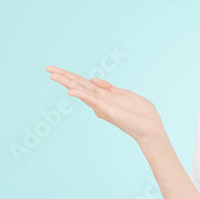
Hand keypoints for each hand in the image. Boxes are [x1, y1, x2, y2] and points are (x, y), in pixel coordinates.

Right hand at [45, 65, 164, 146]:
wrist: (151, 129)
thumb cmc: (141, 114)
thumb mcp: (124, 94)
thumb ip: (109, 88)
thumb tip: (94, 79)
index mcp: (103, 96)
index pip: (83, 83)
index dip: (70, 76)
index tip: (55, 69)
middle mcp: (99, 101)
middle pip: (78, 85)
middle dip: (63, 77)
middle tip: (48, 69)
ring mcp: (102, 106)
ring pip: (81, 91)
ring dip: (67, 83)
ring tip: (53, 75)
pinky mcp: (108, 110)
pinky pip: (93, 101)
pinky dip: (82, 95)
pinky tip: (71, 91)